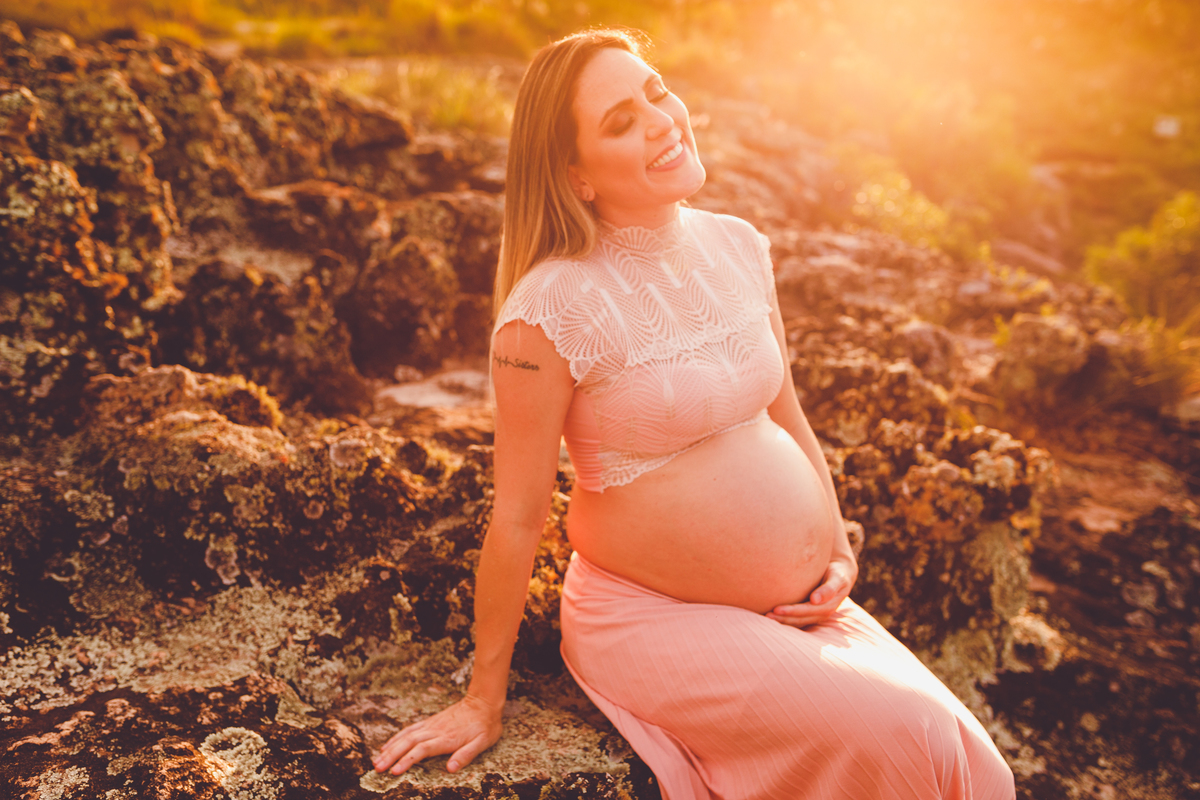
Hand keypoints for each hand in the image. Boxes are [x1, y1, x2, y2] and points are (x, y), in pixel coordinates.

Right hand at [372, 694, 503, 775]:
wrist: (484, 702)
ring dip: (390, 748)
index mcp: (446, 739)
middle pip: (408, 743)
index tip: (393, 771)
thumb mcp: (482, 742)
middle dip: (391, 756)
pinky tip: (388, 745)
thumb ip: (466, 755)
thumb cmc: (485, 725)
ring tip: (377, 759)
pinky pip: (410, 729)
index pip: (421, 751)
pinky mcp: (431, 722)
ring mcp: (431, 725)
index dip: (406, 761)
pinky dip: (397, 737)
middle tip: (377, 768)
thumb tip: (450, 768)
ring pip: (406, 736)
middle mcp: (435, 731)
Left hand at [766, 554, 857, 628]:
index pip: (808, 611)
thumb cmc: (837, 573)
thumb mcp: (838, 578)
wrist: (839, 575)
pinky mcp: (809, 613)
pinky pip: (796, 619)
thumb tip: (815, 600)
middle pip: (801, 619)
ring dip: (782, 621)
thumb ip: (829, 588)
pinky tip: (772, 616)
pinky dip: (785, 619)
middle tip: (767, 615)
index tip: (777, 609)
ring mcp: (815, 615)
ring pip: (797, 622)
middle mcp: (821, 614)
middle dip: (784, 618)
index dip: (793, 611)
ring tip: (766, 617)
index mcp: (828, 606)